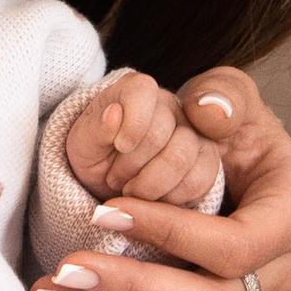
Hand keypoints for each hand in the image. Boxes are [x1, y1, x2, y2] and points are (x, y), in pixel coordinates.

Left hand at [34, 68, 290, 290]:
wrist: (229, 167)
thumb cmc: (227, 127)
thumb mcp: (230, 95)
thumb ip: (224, 93)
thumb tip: (208, 113)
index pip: (235, 246)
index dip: (169, 233)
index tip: (101, 210)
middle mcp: (288, 273)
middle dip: (130, 290)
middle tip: (66, 269)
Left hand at [62, 73, 222, 210]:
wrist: (110, 184)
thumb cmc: (95, 156)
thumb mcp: (83, 144)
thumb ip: (96, 128)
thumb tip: (114, 113)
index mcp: (136, 91)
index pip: (142, 91)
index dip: (132, 123)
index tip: (118, 147)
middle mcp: (170, 106)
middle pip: (161, 134)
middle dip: (131, 166)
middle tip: (113, 179)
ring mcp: (193, 133)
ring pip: (182, 159)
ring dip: (149, 186)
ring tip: (130, 191)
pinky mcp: (207, 162)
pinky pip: (199, 181)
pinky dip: (171, 198)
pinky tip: (153, 200)